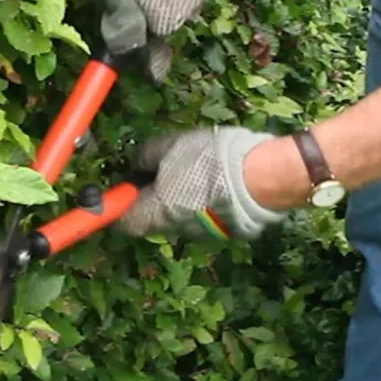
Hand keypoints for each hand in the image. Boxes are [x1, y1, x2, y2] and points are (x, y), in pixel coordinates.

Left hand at [120, 127, 288, 239]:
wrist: (262, 177)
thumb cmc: (209, 160)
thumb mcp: (171, 146)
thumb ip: (146, 156)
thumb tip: (135, 164)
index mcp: (156, 213)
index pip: (123, 222)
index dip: (118, 205)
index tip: (121, 187)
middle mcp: (175, 230)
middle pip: (152, 218)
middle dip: (150, 197)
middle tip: (157, 170)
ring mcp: (201, 234)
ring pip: (177, 216)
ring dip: (176, 198)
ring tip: (190, 169)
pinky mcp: (224, 231)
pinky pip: (201, 216)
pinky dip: (199, 201)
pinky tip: (210, 180)